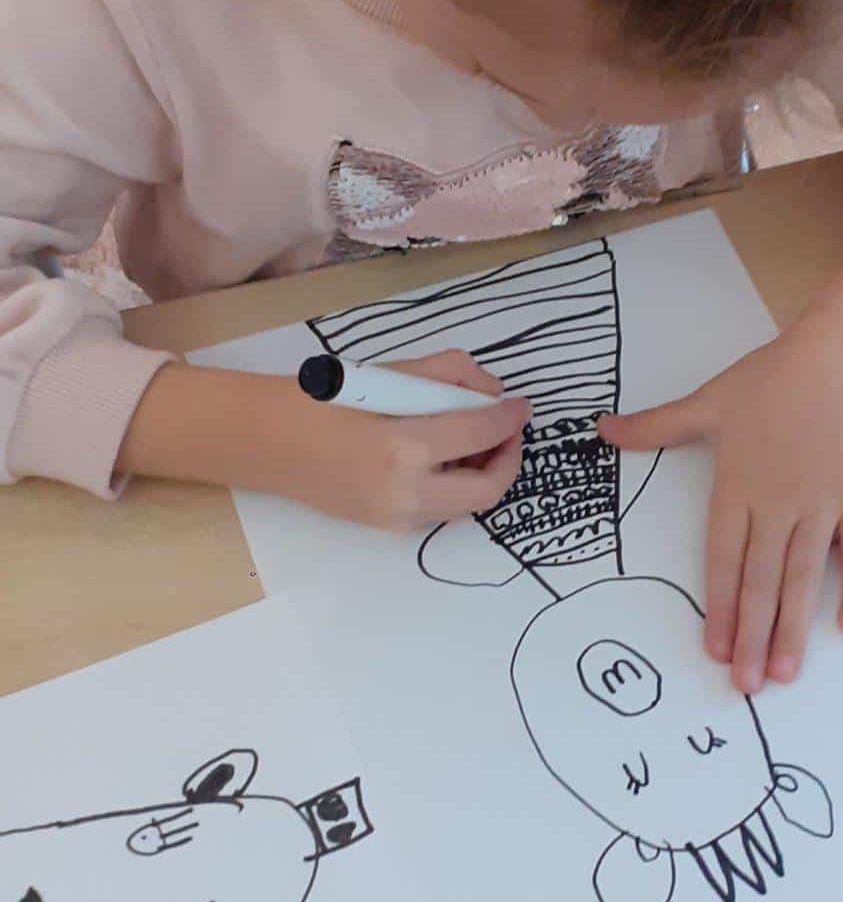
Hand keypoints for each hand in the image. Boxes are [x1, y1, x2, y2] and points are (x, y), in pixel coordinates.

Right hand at [290, 351, 528, 532]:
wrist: (263, 441)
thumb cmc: (317, 400)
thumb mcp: (386, 373)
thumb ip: (445, 376)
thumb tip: (488, 391)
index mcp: (404, 449)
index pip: (480, 434)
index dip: (509, 418)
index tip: (521, 405)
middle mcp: (406, 493)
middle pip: (487, 491)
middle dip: (507, 459)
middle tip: (506, 429)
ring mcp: (396, 518)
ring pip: (465, 506)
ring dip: (483, 474)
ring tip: (474, 439)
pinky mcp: (385, 527)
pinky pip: (439, 509)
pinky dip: (454, 484)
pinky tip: (442, 456)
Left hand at [605, 332, 842, 693]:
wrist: (838, 357)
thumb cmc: (771, 379)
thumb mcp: (707, 402)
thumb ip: (656, 426)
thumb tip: (602, 430)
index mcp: (735, 488)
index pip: (722, 561)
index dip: (717, 608)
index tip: (713, 649)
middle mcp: (776, 505)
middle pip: (760, 582)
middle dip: (751, 637)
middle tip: (745, 685)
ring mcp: (819, 505)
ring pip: (804, 578)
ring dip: (794, 628)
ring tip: (785, 673)